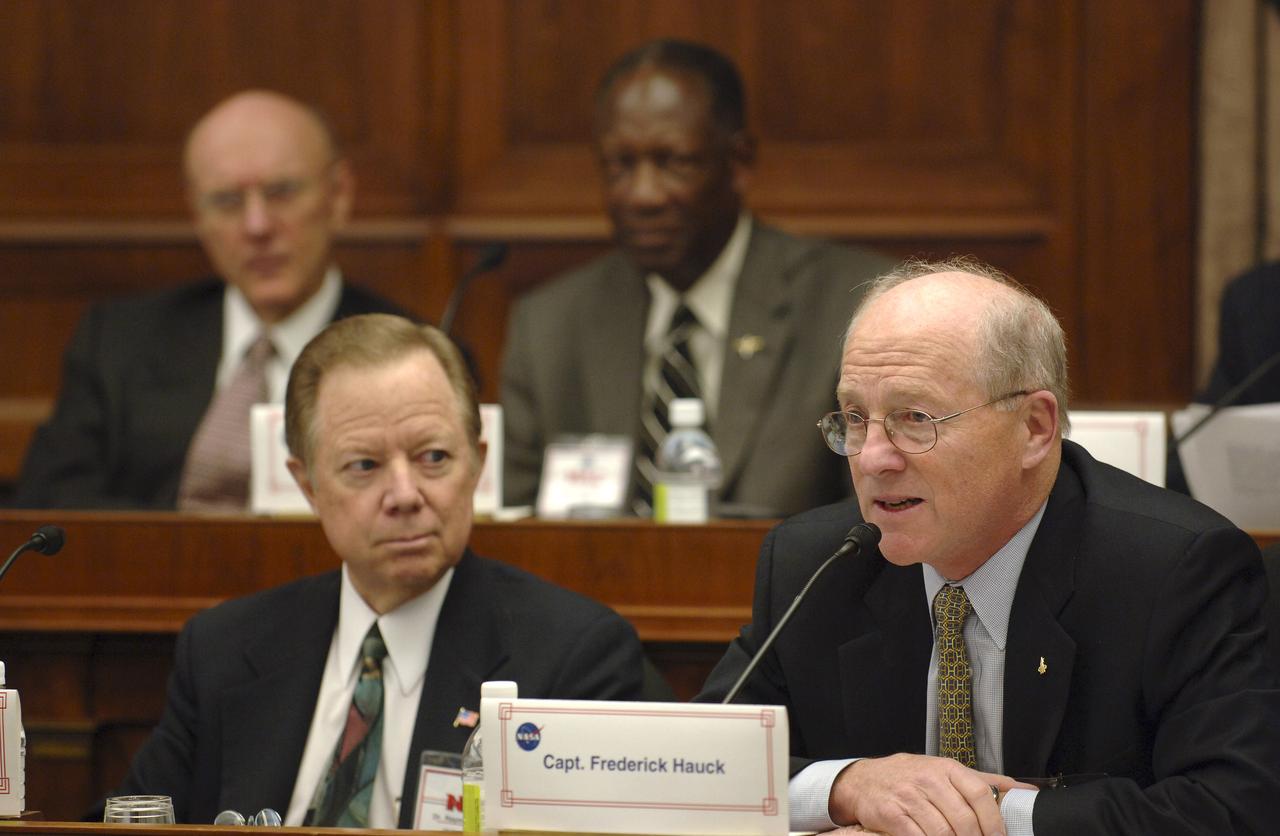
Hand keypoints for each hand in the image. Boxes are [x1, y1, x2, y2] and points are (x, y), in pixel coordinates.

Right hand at [829, 753, 1032, 835]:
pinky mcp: (892, 814)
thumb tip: (1025, 791)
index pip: (981, 793)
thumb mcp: (946, 771)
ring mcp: (909, 797)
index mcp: (947, 768)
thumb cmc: (909, 777)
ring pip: (943, 832)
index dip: (994, 821)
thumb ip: (985, 781)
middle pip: (964, 819)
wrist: (864, 780)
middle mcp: (929, 780)